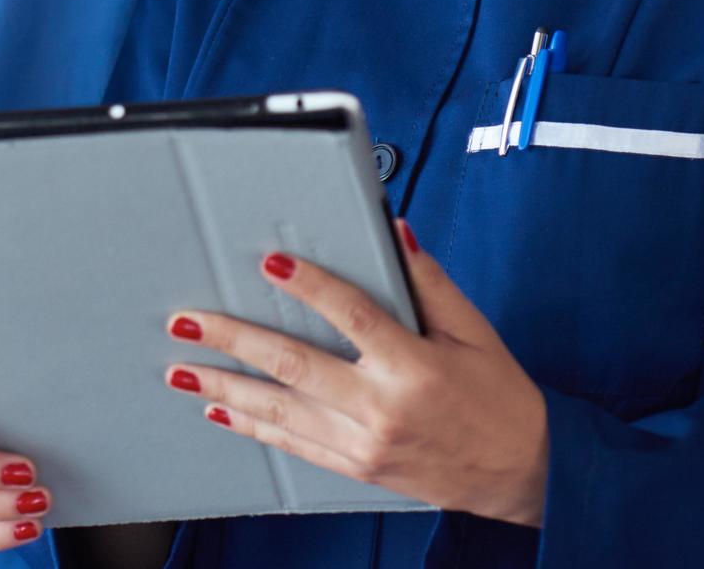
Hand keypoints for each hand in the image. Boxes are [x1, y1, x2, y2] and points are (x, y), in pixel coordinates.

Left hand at [168, 223, 547, 526]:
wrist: (521, 471)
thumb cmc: (499, 396)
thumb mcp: (474, 330)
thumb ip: (429, 282)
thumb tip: (395, 232)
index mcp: (415, 366)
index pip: (352, 315)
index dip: (309, 286)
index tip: (271, 262)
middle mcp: (382, 408)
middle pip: (295, 366)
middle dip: (234, 340)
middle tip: (188, 320)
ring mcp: (364, 444)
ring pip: (280, 412)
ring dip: (225, 388)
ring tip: (182, 370)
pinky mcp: (357, 468)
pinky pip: (294, 446)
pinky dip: (254, 429)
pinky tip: (221, 413)